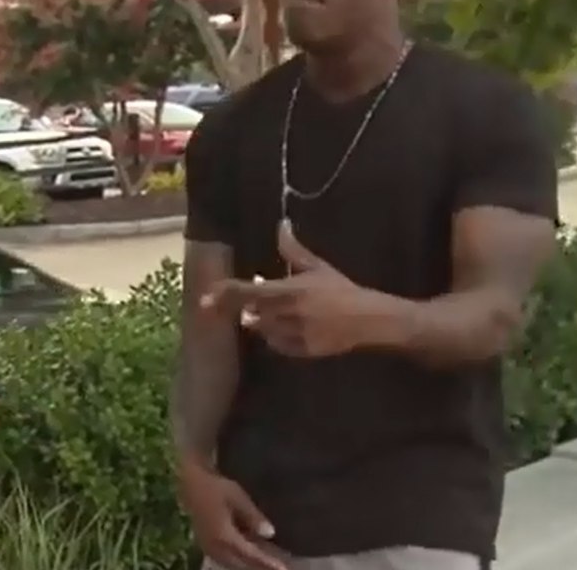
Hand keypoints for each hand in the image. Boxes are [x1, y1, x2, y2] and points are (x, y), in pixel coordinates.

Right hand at [179, 464, 285, 569]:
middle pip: (241, 563)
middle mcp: (215, 546)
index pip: (250, 555)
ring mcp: (208, 546)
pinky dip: (237, 558)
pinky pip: (224, 558)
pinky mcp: (204, 543)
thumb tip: (270, 533)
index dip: (267, 562)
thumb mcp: (236, 497)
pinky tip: (246, 553)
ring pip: (232, 563)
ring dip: (247, 563)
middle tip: (276, 567)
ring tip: (264, 561)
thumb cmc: (213, 486)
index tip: (283, 568)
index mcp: (224, 536)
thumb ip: (252, 516)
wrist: (187, 482)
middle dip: (259, 566)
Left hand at [201, 220, 383, 357]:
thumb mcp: (317, 268)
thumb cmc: (341, 290)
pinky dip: (274, 337)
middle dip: (237, 309)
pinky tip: (282, 328)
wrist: (369, 319)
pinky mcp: (302, 351)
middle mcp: (288, 313)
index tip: (207, 297)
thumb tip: (281, 225)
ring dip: (259, 322)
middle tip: (225, 305)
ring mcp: (294, 334)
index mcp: (290, 290)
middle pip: (249, 313)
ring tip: (267, 312)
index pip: (248, 292)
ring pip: (262, 330)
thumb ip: (293, 250)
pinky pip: (277, 346)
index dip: (225, 293)